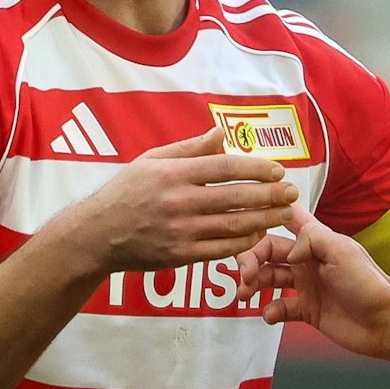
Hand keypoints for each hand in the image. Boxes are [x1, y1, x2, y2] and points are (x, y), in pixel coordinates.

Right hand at [79, 127, 298, 272]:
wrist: (96, 235)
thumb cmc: (124, 193)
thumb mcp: (150, 160)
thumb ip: (188, 148)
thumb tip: (220, 133)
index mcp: (174, 174)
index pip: (226, 167)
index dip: (257, 169)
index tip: (278, 170)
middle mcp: (180, 202)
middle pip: (237, 197)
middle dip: (271, 195)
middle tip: (292, 192)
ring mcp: (182, 231)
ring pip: (235, 224)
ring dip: (266, 219)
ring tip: (285, 213)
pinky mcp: (181, 255)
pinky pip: (222, 249)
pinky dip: (245, 241)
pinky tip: (260, 233)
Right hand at [239, 205, 389, 371]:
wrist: (384, 324)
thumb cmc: (369, 284)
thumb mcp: (342, 251)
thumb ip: (311, 239)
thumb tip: (287, 248)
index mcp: (318, 240)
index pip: (289, 218)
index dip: (268, 212)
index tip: (246, 214)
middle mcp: (309, 260)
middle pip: (269, 250)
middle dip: (251, 258)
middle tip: (245, 274)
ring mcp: (307, 285)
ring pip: (270, 277)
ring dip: (254, 283)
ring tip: (245, 293)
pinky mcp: (307, 310)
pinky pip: (280, 307)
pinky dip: (270, 310)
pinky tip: (270, 314)